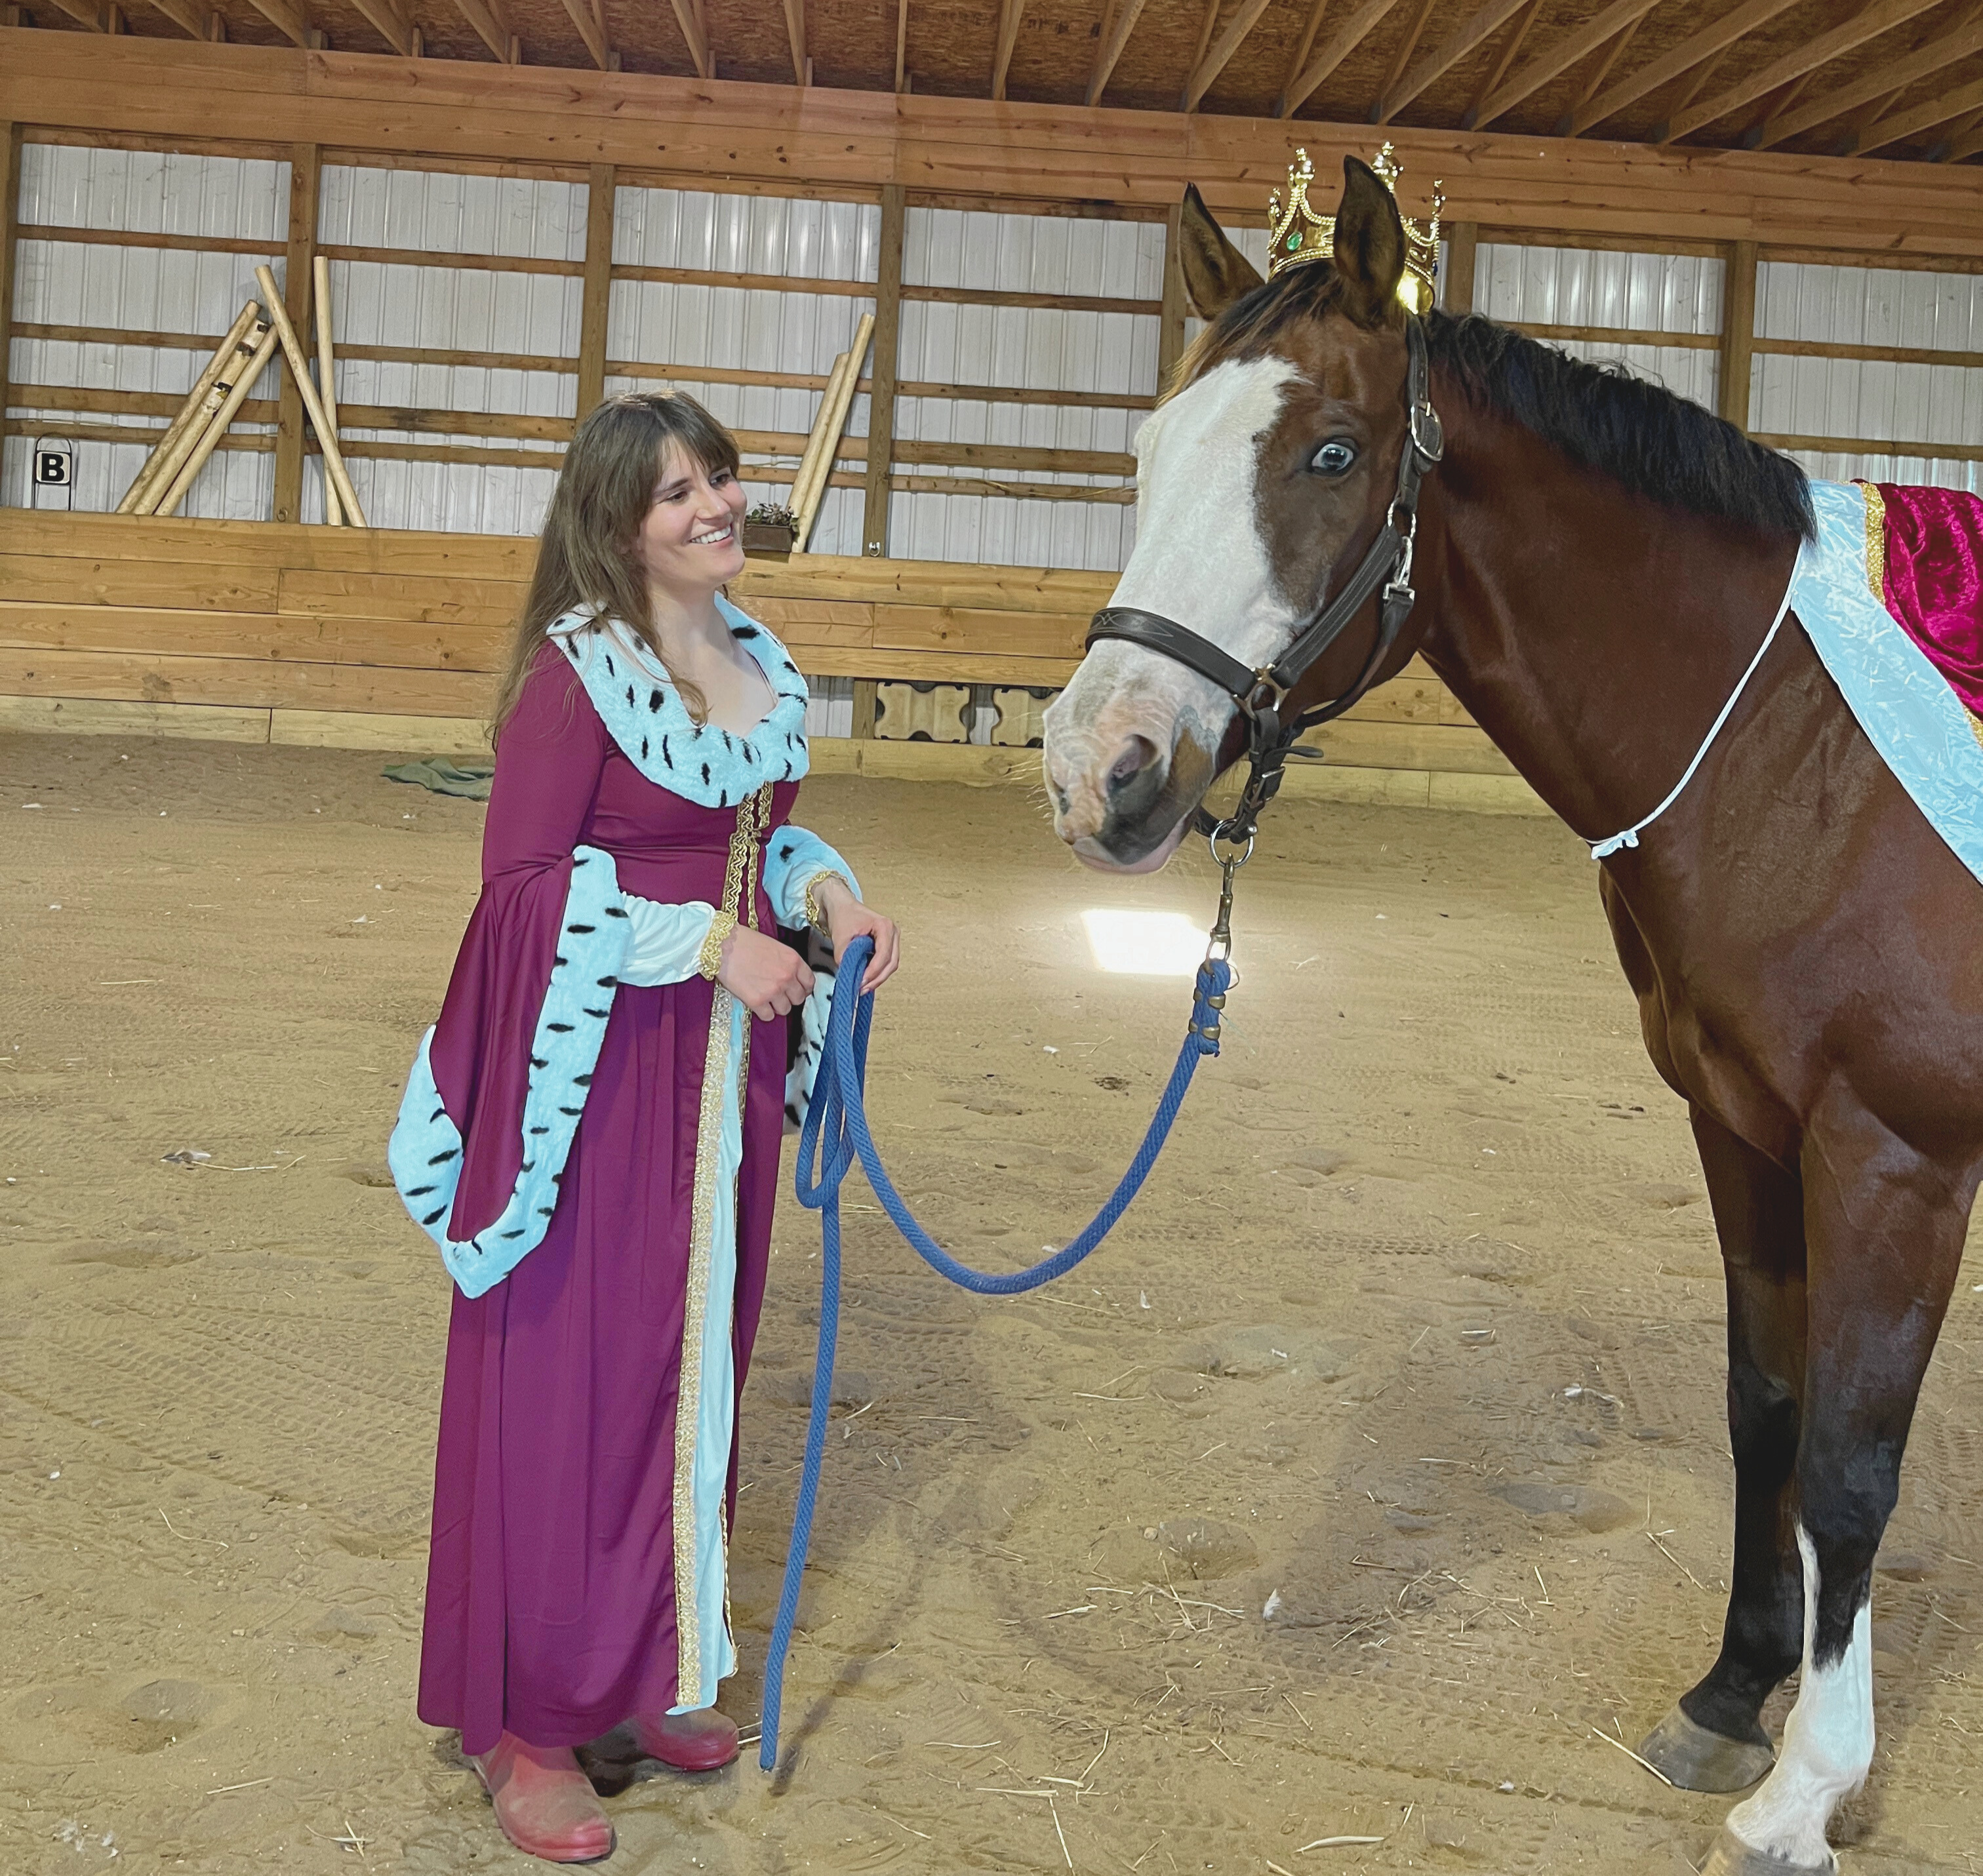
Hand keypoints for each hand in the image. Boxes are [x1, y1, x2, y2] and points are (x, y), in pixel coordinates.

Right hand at [716, 924, 814, 1021]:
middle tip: (779, 994)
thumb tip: (792, 979)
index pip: (810, 983)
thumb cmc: (746, 942)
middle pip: (799, 999)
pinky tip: (757, 1003)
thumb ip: (787, 963)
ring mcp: (773, 990)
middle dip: (790, 998)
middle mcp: (787, 977)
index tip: (797, 990)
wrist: (722, 944)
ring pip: (785, 1010)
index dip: (804, 988)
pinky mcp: (757, 1001)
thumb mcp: (775, 947)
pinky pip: (768, 1016)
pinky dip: (763, 1012)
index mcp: (793, 961)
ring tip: (766, 998)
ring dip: (776, 1006)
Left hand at [812, 879, 899, 993]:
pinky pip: (886, 963)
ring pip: (891, 965)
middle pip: (891, 963)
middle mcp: (893, 933)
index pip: (884, 955)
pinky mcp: (887, 945)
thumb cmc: (843, 915)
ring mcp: (892, 939)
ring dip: (878, 978)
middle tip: (862, 989)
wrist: (841, 907)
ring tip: (863, 987)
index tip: (861, 981)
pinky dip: (877, 973)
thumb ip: (844, 956)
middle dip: (877, 978)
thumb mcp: (840, 937)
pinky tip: (866, 980)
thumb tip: (849, 974)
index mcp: (885, 926)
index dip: (873, 971)